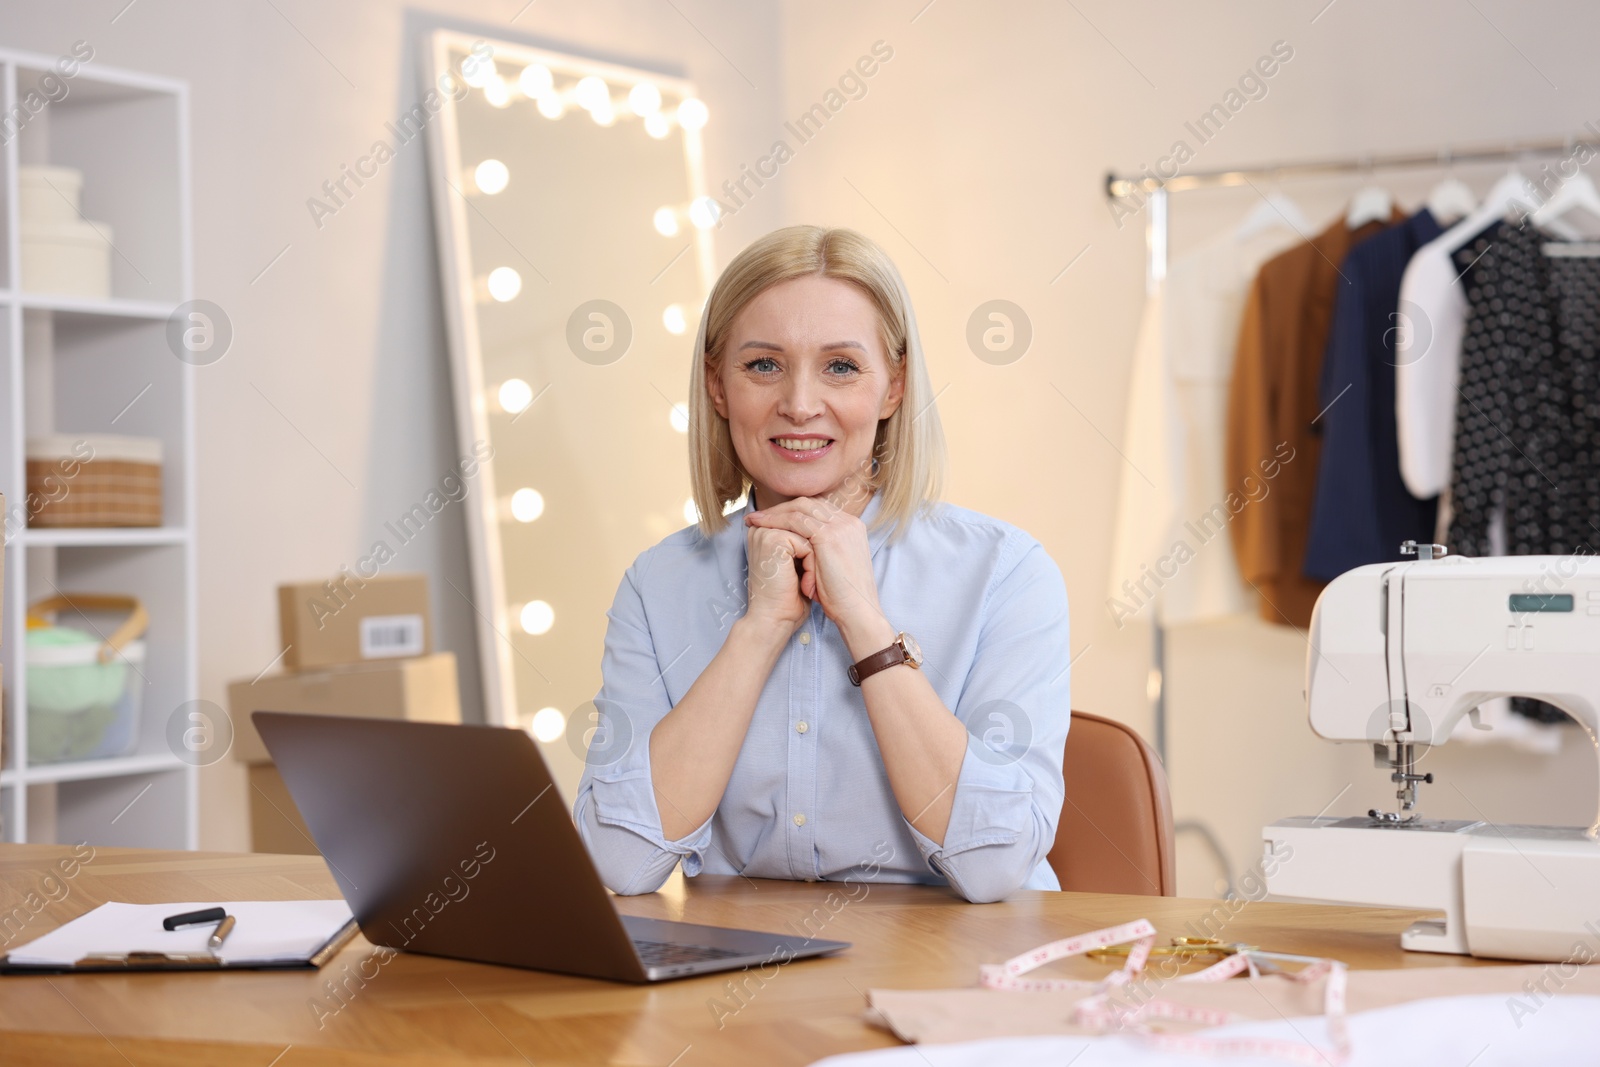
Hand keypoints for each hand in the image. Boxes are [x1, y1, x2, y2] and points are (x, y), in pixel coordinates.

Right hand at [744, 525, 811, 631]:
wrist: (775, 619)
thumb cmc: (787, 598)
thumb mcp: (797, 564)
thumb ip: (801, 543)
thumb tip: (822, 530)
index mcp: (766, 531)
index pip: (802, 527)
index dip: (813, 552)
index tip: (806, 576)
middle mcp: (763, 529)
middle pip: (807, 530)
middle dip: (813, 556)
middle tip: (804, 582)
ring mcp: (766, 533)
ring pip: (809, 537)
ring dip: (813, 563)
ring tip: (805, 584)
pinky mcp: (773, 540)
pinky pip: (808, 545)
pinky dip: (811, 567)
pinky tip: (804, 585)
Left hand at [745, 497, 887, 640]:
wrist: (858, 612)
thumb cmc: (844, 598)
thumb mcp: (835, 566)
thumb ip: (824, 551)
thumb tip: (802, 550)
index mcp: (852, 528)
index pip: (818, 509)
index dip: (793, 511)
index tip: (772, 519)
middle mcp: (848, 522)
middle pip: (809, 503)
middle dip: (781, 508)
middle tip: (758, 516)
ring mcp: (841, 526)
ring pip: (800, 508)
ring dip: (774, 513)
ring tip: (754, 520)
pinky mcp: (829, 536)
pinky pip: (795, 520)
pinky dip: (775, 520)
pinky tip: (761, 525)